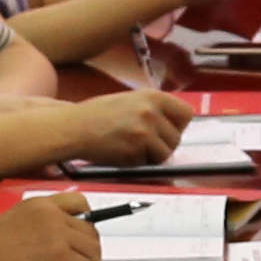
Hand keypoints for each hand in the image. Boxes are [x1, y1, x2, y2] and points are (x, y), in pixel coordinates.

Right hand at [0, 194, 104, 260]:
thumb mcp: (14, 223)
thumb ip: (36, 227)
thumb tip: (52, 245)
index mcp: (40, 204)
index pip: (79, 203)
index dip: (88, 220)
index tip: (87, 235)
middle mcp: (52, 215)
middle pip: (90, 230)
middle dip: (91, 248)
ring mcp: (58, 235)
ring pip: (92, 250)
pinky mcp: (60, 257)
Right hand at [61, 90, 186, 167]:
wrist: (73, 127)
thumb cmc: (98, 115)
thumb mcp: (130, 100)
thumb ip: (153, 109)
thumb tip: (175, 125)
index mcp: (152, 96)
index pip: (186, 114)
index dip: (178, 126)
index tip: (167, 131)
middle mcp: (152, 112)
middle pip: (177, 138)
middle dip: (163, 145)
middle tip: (143, 144)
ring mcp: (145, 131)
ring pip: (166, 153)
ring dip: (152, 156)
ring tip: (132, 148)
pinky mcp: (136, 150)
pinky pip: (148, 163)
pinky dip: (138, 163)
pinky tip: (122, 152)